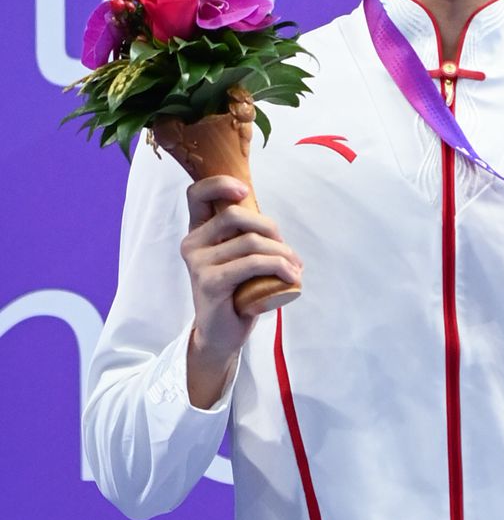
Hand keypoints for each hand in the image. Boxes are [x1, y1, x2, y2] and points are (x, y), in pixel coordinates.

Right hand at [181, 175, 303, 406]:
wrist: (222, 334)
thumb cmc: (236, 292)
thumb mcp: (240, 257)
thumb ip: (246, 235)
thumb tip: (273, 225)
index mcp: (198, 232)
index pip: (197, 194)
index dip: (221, 184)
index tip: (245, 191)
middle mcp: (192, 244)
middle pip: (236, 215)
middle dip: (271, 228)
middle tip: (287, 250)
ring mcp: (198, 263)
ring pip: (251, 242)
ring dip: (282, 254)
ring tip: (294, 268)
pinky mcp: (209, 282)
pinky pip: (253, 263)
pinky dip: (279, 266)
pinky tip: (292, 277)